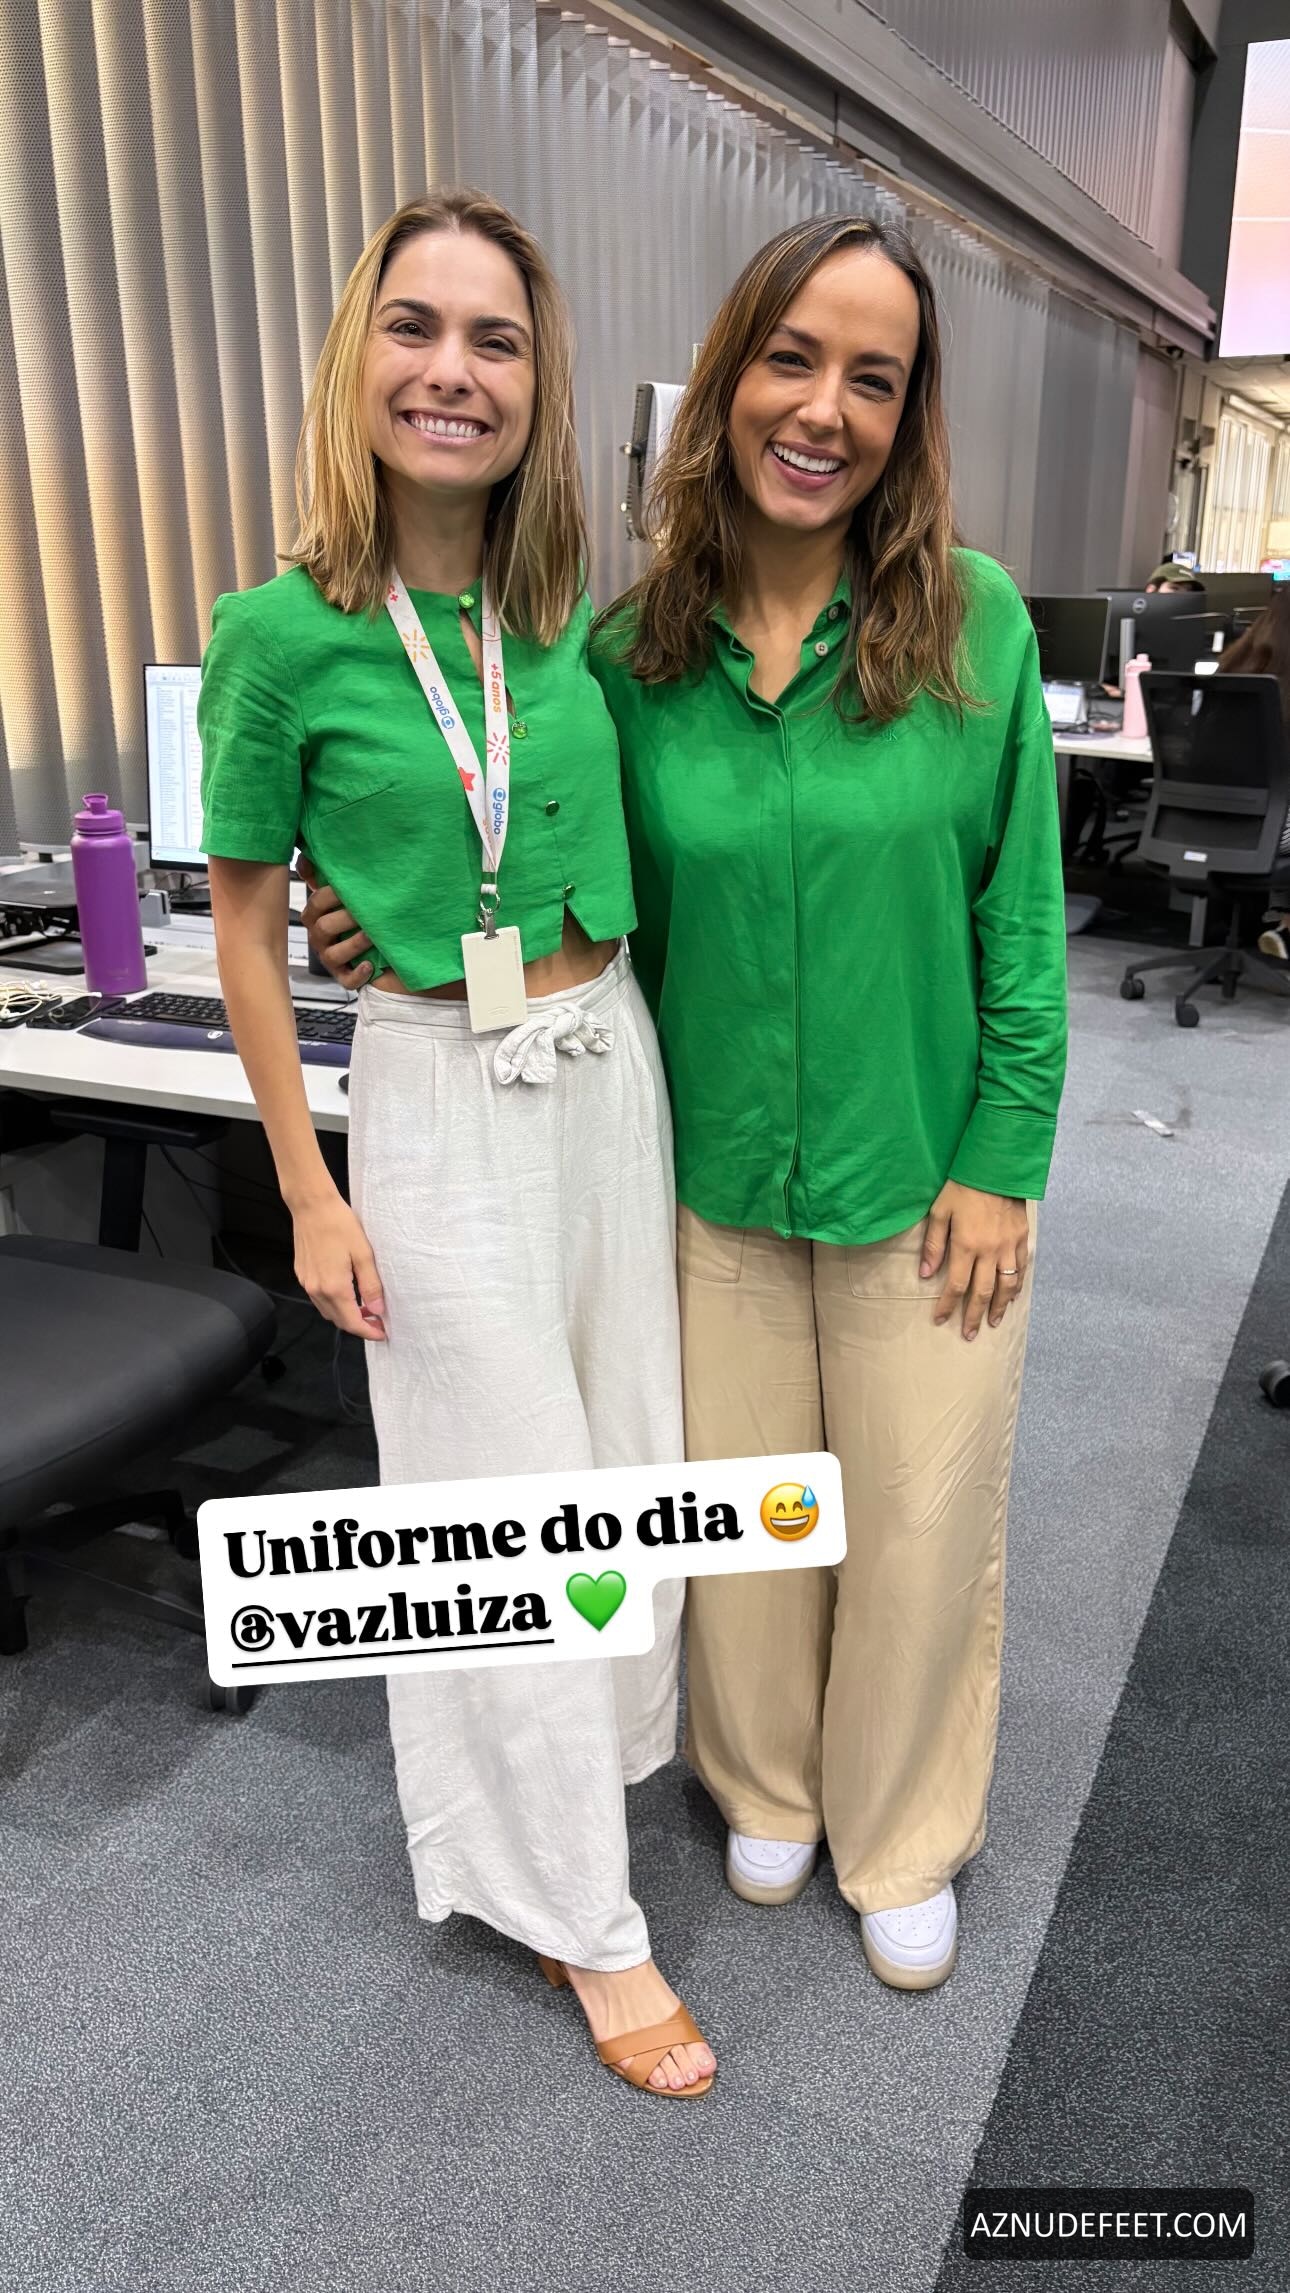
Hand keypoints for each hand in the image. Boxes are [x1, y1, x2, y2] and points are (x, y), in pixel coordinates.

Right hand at [291, 1192, 385, 1340]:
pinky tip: (347, 1293)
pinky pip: (319, 1298)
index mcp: (334, 1287)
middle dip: (358, 1326)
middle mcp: (316, 1290)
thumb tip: (377, 1311)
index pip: (352, 1322)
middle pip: (338, 1321)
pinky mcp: (302, 1274)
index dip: (368, 1331)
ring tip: (365, 1309)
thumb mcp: (364, 1254)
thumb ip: (371, 1285)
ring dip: (345, 1316)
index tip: (382, 1333)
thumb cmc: (339, 1224)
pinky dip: (334, 1303)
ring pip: (327, 1311)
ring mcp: (307, 1283)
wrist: (312, 1206)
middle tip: (377, 1322)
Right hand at [296, 851, 373, 987]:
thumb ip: (325, 876)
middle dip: (346, 917)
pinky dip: (357, 973)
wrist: (385, 949)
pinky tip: (369, 965)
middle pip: (323, 926)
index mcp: (317, 913)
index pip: (317, 900)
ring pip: (332, 954)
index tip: (349, 887)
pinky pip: (346, 979)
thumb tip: (306, 856)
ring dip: (354, 943)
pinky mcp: (344, 976)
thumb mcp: (346, 895)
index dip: (331, 893)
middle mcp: (320, 936)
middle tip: (367, 910)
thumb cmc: (361, 916)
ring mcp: (330, 957)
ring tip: (372, 934)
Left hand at [920, 1181, 1028, 1340]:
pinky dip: (1017, 1287)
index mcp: (966, 1245)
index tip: (940, 1320)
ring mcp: (1009, 1246)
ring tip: (992, 1323)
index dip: (947, 1305)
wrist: (996, 1166)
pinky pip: (1021, 1270)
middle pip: (982, 1293)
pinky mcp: (1021, 1238)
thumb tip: (926, 1274)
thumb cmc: (962, 1186)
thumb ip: (933, 1244)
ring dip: (999, 1307)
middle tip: (969, 1334)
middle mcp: (989, 1251)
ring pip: (1006, 1286)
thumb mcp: (939, 1211)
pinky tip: (1012, 1297)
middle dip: (974, 1316)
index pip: (955, 1285)